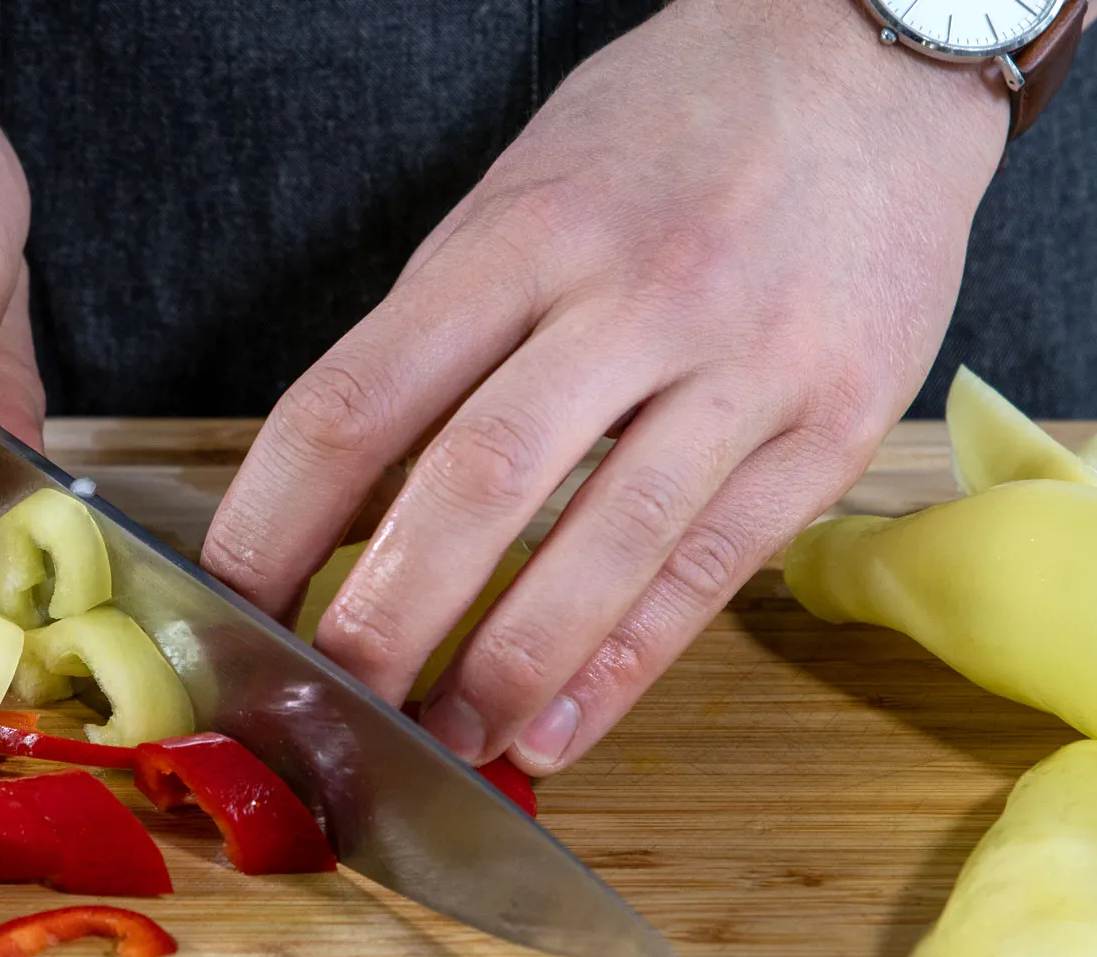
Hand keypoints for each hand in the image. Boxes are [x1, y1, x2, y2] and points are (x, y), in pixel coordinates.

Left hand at [202, 0, 1008, 773]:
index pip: (357, 400)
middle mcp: (630, 298)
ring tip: (439, 747)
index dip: (273, 522)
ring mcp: (743, 364)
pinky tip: (557, 731)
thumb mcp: (521, 194)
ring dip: (503, 670)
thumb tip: (355, 507)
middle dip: (382, 622)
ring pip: (604, 546)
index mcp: (520, 236)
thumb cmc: (669, 130)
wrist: (868, 56)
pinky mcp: (832, 426)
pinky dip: (623, 666)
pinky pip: (712, 570)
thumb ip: (440, 339)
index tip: (228, 603)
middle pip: (475, 486)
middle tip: (324, 708)